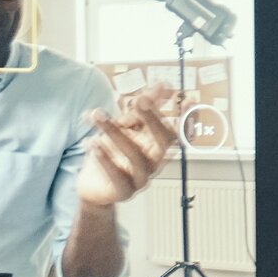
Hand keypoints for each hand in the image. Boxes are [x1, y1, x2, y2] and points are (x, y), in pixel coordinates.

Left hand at [76, 86, 180, 207]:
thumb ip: (140, 108)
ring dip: (115, 132)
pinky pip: (117, 176)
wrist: (94, 186)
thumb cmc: (112, 153)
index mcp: (157, 145)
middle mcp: (155, 161)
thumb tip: (162, 86)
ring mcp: (141, 178)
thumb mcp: (125, 127)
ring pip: (135, 155)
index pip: (175, 128)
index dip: (183, 116)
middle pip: (163, 141)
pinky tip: (93, 143)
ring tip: (98, 115)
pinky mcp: (124, 191)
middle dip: (153, 119)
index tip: (184, 98)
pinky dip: (105, 159)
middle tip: (139, 100)